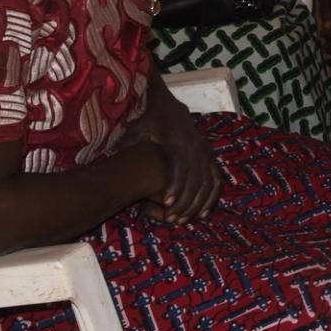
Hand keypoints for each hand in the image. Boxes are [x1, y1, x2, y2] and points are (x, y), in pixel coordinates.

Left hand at [124, 93, 221, 223]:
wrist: (171, 110)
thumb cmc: (149, 123)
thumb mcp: (136, 129)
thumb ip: (128, 144)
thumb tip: (115, 157)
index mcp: (177, 140)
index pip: (179, 166)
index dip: (175, 185)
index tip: (166, 204)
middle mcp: (195, 147)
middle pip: (195, 179)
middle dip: (185, 201)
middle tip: (172, 219)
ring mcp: (205, 152)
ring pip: (207, 182)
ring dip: (197, 203)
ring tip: (184, 220)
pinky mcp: (210, 157)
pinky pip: (216, 180)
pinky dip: (210, 198)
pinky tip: (202, 214)